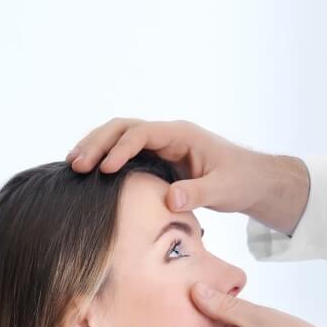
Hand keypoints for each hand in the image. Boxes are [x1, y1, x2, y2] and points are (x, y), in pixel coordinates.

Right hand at [67, 118, 309, 233]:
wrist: (253, 181)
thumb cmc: (242, 181)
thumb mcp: (225, 189)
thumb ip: (199, 192)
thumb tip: (171, 198)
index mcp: (182, 135)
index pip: (143, 134)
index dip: (121, 149)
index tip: (104, 170)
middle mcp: (168, 134)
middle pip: (123, 128)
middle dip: (98, 143)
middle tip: (76, 165)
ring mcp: (161, 145)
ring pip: (120, 136)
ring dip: (96, 147)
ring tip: (72, 165)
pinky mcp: (158, 158)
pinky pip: (125, 152)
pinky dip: (105, 158)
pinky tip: (88, 174)